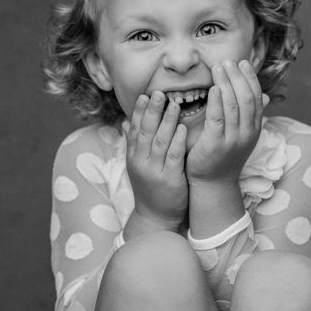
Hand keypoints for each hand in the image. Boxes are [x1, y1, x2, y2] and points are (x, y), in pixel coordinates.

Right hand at [124, 91, 189, 226]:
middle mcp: (141, 162)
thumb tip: (128, 122)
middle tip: (158, 93)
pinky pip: (173, 157)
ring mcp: (154, 171)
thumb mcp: (138, 166)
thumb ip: (135, 144)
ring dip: (166, 121)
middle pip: (145, 132)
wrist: (156, 217)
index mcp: (134, 157)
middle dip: (151, 111)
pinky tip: (182, 128)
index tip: (144, 95)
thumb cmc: (151, 189)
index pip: (135, 130)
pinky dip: (177, 141)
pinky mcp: (169, 180)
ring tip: (173, 104)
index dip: (139, 112)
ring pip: (159, 142)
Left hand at [186, 60, 265, 183]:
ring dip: (226, 83)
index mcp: (254, 129)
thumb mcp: (242, 135)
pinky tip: (213, 88)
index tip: (242, 62)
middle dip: (238, 77)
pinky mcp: (215, 144)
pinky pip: (218, 119)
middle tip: (228, 61)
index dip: (250, 79)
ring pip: (233, 105)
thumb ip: (249, 115)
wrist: (213, 184)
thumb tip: (265, 97)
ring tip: (219, 68)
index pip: (256, 98)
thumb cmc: (224, 156)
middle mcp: (247, 133)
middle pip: (246, 98)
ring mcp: (232, 139)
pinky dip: (217, 102)